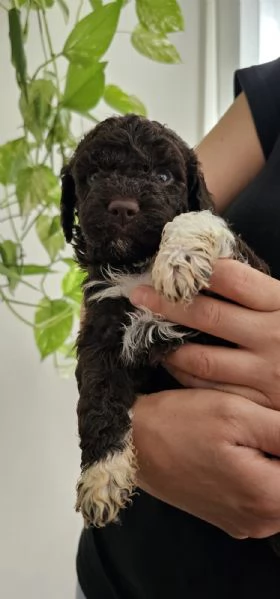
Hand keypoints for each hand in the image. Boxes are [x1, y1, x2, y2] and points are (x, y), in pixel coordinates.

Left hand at [130, 260, 279, 407]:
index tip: (169, 264)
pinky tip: (171, 364)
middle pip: (208, 315)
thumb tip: (210, 270)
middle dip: (166, 303)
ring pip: (202, 359)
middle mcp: (272, 336)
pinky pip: (210, 390)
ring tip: (149, 332)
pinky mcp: (258, 402)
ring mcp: (265, 372)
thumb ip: (258, 294)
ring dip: (170, 346)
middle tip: (138, 295)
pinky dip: (185, 376)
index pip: (232, 278)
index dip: (196, 269)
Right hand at [133, 388, 279, 537]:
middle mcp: (259, 521)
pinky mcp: (229, 517)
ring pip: (278, 489)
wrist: (130, 444)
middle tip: (258, 423)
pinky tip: (237, 449)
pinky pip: (260, 497)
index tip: (270, 425)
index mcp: (266, 497)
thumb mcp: (235, 415)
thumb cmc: (178, 424)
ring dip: (272, 460)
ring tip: (247, 433)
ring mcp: (243, 523)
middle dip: (279, 449)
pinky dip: (258, 472)